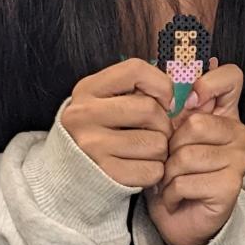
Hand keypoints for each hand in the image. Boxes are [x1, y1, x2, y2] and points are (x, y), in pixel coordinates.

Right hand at [60, 59, 173, 187]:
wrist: (69, 170)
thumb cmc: (100, 130)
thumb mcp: (107, 99)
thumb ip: (138, 90)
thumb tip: (174, 102)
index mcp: (88, 89)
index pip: (135, 70)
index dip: (160, 84)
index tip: (163, 101)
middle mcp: (85, 115)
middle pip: (150, 110)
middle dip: (163, 123)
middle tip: (155, 131)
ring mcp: (92, 146)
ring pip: (156, 143)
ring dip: (160, 149)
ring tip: (146, 150)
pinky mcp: (105, 174)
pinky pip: (152, 171)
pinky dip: (155, 171)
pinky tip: (141, 166)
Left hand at [145, 62, 244, 244]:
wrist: (178, 219)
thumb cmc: (173, 171)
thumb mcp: (170, 132)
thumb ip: (177, 103)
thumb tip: (188, 64)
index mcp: (227, 113)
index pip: (231, 77)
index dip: (206, 84)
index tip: (188, 104)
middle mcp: (240, 133)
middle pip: (195, 123)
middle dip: (170, 146)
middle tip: (169, 161)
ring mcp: (240, 160)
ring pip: (186, 156)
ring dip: (167, 174)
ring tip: (170, 181)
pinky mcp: (231, 187)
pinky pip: (185, 181)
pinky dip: (170, 193)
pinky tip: (176, 197)